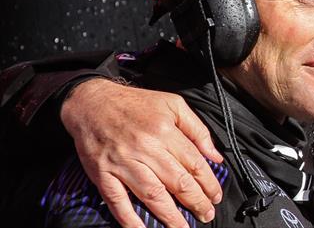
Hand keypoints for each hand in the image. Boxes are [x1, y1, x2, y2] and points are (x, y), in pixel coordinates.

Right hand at [61, 78, 224, 227]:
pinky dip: (129, 219)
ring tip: (183, 227)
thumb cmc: (135, 104)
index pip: (194, 163)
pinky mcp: (103, 174)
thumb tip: (215, 156)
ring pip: (152, 194)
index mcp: (164, 131)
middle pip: (177, 182)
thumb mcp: (173, 105)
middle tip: (207, 214)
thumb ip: (197, 130)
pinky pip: (117, 201)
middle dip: (196, 202)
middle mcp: (145, 148)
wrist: (92, 102)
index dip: (209, 183)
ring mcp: (122, 163)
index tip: (216, 195)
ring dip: (170, 215)